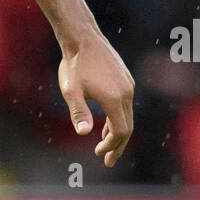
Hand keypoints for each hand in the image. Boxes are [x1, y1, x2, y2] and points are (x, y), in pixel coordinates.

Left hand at [58, 32, 134, 166]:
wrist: (83, 39)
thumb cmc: (74, 65)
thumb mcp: (71, 91)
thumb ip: (78, 112)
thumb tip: (84, 133)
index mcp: (114, 98)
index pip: (120, 131)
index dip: (111, 145)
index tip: (98, 153)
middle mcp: (127, 92)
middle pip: (128, 127)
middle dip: (117, 145)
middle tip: (107, 161)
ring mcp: (128, 85)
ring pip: (128, 116)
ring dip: (118, 133)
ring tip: (105, 146)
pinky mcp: (126, 80)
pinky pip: (126, 106)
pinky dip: (118, 119)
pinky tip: (107, 125)